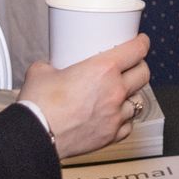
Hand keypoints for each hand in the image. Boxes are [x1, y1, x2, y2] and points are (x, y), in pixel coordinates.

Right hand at [19, 34, 151, 159]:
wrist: (35, 136)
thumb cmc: (39, 106)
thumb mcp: (42, 71)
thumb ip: (51, 65)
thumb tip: (49, 67)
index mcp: (103, 69)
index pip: (136, 50)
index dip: (142, 43)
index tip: (141, 42)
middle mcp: (115, 91)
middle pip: (143, 74)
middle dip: (140, 67)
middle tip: (132, 66)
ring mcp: (115, 115)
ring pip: (139, 101)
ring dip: (132, 94)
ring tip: (123, 93)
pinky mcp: (111, 135)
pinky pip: (128, 125)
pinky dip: (125, 119)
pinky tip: (116, 116)